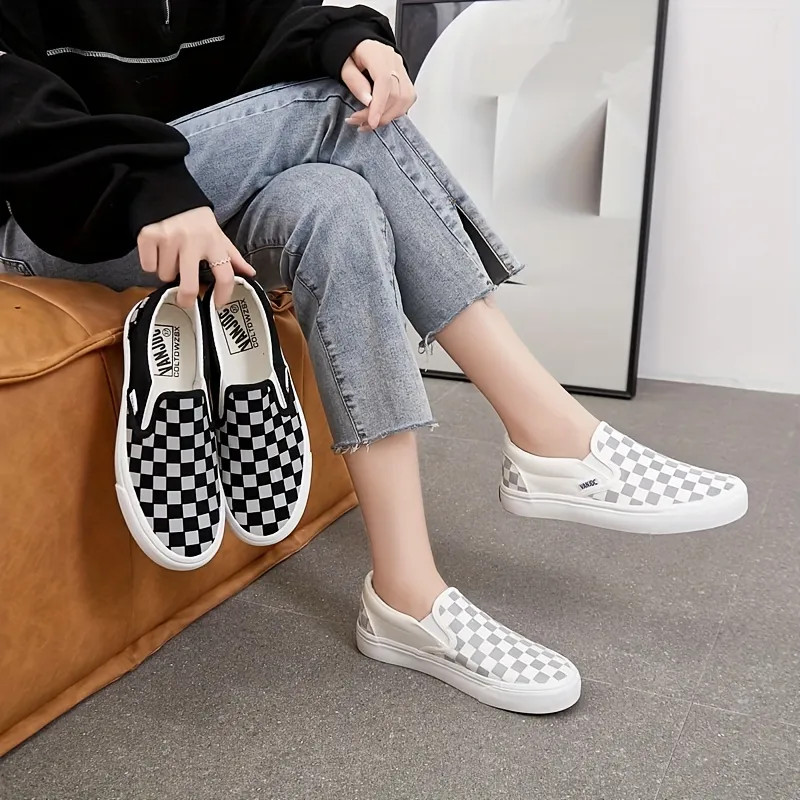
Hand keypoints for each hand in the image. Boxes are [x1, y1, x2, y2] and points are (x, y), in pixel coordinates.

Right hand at [137, 207, 255, 307]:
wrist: (166, 190)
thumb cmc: (195, 219)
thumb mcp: (217, 234)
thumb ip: (232, 256)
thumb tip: (251, 273)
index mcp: (213, 241)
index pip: (224, 275)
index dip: (223, 294)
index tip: (218, 304)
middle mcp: (192, 240)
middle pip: (189, 286)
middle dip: (186, 298)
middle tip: (184, 300)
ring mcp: (168, 238)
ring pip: (165, 275)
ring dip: (167, 270)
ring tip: (171, 255)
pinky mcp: (148, 236)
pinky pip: (148, 266)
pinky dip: (151, 262)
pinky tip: (157, 249)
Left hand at [340, 40, 415, 130]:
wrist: (357, 47)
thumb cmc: (349, 55)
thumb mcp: (342, 65)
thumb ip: (354, 81)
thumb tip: (368, 101)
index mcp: (377, 53)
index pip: (385, 81)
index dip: (379, 105)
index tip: (371, 122)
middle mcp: (394, 60)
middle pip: (396, 94)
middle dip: (378, 115)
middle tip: (359, 123)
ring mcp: (402, 70)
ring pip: (404, 100)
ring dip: (386, 117)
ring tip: (367, 123)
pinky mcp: (405, 80)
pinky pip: (406, 101)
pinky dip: (393, 113)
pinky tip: (379, 116)